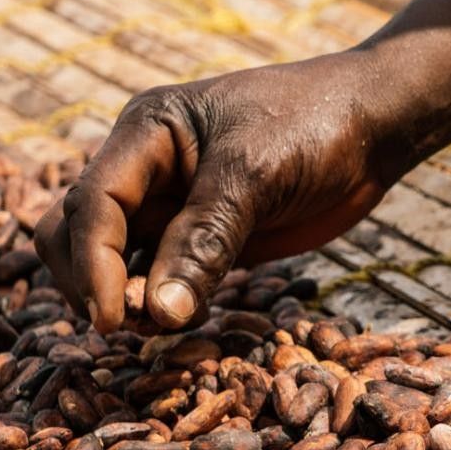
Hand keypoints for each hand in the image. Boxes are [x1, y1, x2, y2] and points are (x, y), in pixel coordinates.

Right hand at [35, 51, 408, 333]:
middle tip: (139, 324)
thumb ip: (205, 241)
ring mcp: (170, 204)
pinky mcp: (201, 237)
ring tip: (168, 323)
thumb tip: (158, 313)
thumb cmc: (315, 126)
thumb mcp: (256, 174)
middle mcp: (145, 168)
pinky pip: (158, 278)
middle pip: (75, 232)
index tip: (113, 318)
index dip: (93, 264)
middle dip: (93, 281)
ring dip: (125, 299)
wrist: (374, 126)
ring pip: (111, 261)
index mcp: (146, 131)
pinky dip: (160, 305)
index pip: (93, 203)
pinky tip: (190, 318)